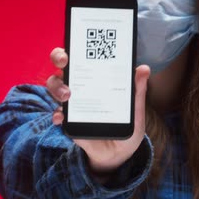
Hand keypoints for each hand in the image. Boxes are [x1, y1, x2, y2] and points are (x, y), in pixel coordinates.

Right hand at [46, 47, 149, 173]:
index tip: (75, 44)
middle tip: (65, 62)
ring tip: (68, 95)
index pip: (83, 56)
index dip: (75, 46)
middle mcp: (81, 85)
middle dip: (59, 58)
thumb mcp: (135, 108)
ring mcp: (72, 103)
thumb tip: (143, 69)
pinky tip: (62, 117)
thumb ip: (137, 90)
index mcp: (97, 77)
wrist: (120, 153)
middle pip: (63, 66)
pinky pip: (57, 114)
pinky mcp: (68, 121)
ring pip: (55, 86)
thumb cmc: (127, 125)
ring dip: (57, 87)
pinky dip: (57, 114)